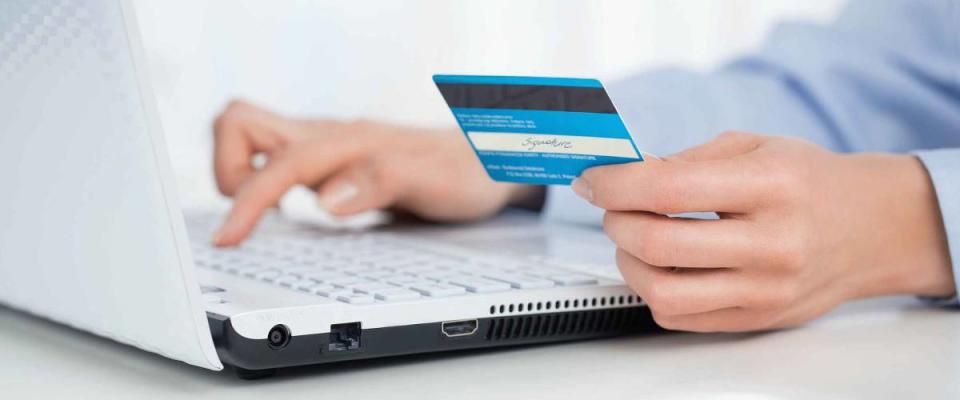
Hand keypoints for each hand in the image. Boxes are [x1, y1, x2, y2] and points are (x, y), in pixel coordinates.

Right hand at [211, 100, 539, 245]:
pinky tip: (280, 213)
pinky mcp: (331, 165)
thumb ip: (381, 181)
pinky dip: (259, 184)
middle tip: (245, 214)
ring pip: (253, 138)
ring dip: (238, 174)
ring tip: (256, 215)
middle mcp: (331, 138)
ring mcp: (328, 150)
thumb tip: (325, 198)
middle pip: (242, 123)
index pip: (279, 164)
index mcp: (349, 141)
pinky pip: (275, 162)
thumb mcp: (433, 182)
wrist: (491, 162)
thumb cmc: (466, 172)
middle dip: (225, 169)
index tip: (229, 237)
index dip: (246, 201)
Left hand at [574, 132, 954, 331]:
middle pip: (659, 245)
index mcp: (772, 186)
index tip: (593, 181)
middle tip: (613, 208)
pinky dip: (653, 292)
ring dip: (628, 262)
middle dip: (616, 222)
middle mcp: (773, 242)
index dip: (615, 185)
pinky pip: (680, 317)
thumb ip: (687, 160)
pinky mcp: (759, 318)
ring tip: (633, 240)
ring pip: (663, 292)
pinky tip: (659, 267)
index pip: (669, 188)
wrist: (871, 227)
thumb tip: (622, 176)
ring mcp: (767, 288)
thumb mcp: (754, 146)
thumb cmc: (808, 182)